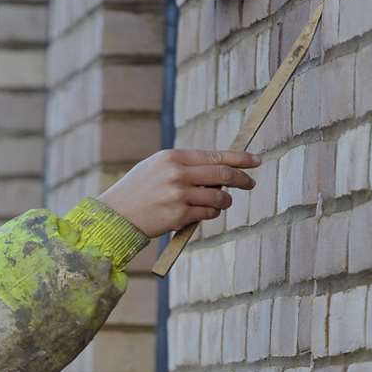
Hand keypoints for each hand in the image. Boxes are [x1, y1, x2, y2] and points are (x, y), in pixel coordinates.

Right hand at [97, 148, 260, 236]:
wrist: (115, 215)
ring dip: (224, 201)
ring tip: (221, 202)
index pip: (215, 155)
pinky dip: (211, 214)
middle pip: (223, 175)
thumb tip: (220, 168)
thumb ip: (186, 165)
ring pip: (219, 197)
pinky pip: (208, 214)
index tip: (256, 161)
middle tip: (250, 183)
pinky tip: (203, 213)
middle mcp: (177, 174)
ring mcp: (179, 196)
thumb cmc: (138, 190)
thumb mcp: (157, 167)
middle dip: (241, 179)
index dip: (240, 158)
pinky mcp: (179, 216)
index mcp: (173, 157)